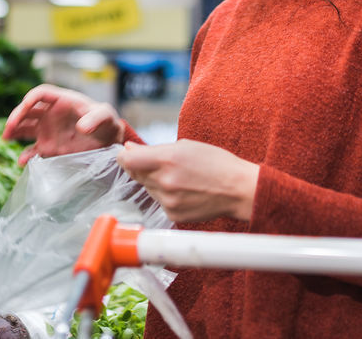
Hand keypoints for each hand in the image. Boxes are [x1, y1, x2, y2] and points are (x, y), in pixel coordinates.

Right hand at [2, 84, 125, 164]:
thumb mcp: (106, 115)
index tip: (25, 105)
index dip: (31, 98)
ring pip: (25, 128)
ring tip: (6, 137)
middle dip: (17, 116)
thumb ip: (96, 117)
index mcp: (62, 101)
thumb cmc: (107, 122)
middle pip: (28, 110)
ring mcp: (47, 131)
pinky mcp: (48, 148)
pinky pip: (32, 151)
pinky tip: (22, 162)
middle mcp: (50, 114)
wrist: (109, 142)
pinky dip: (26, 156)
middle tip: (9, 127)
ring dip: (14, 131)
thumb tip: (82, 127)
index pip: (41, 94)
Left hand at [117, 140, 259, 223]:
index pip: (126, 160)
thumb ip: (153, 149)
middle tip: (162, 164)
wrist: (237, 189)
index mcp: (167, 159)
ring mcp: (168, 201)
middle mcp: (164, 181)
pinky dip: (165, 195)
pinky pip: (159, 201)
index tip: (128, 154)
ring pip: (147, 188)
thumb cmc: (215, 163)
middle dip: (142, 167)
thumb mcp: (185, 146)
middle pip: (135, 174)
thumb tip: (129, 149)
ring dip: (154, 181)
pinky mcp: (173, 214)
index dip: (124, 156)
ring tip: (178, 177)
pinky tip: (184, 190)